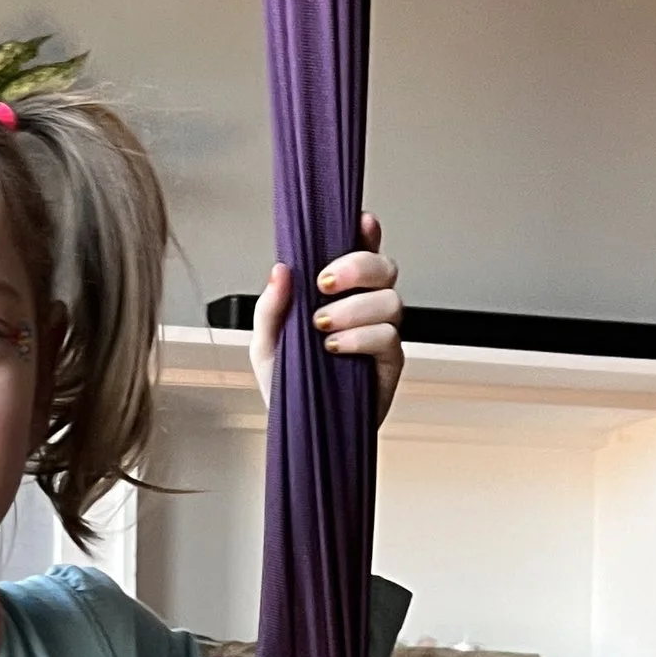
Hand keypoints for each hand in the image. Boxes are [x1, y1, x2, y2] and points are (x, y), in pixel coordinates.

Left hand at [249, 216, 404, 422]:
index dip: (366, 233)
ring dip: (353, 308)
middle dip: (357, 266)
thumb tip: (280, 271)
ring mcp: (382, 334)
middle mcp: (366, 309)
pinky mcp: (390, 363)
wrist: (300, 434)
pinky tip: (335, 347)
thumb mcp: (265, 345)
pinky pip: (388, 337)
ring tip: (322, 328)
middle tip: (325, 283)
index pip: (362, 252)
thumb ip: (270, 308)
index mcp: (339, 296)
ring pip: (390, 300)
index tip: (360, 222)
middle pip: (384, 267)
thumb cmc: (288, 388)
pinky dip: (360, 337)